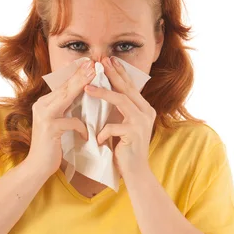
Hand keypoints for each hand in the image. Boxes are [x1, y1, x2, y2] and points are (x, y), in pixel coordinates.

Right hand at [26, 59, 95, 177]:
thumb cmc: (52, 146)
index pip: (63, 85)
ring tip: (94, 77)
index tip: (89, 64)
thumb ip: (66, 110)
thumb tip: (83, 95)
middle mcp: (41, 106)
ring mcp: (44, 116)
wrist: (38, 167)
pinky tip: (86, 136)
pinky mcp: (49, 128)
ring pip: (65, 97)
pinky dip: (81, 128)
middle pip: (64, 87)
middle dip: (80, 75)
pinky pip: (71, 122)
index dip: (76, 74)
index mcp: (44, 103)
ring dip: (81, 86)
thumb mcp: (59, 123)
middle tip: (93, 63)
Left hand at [84, 56, 155, 177]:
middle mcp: (146, 112)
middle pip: (127, 88)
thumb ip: (119, 111)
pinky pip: (113, 126)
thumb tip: (104, 93)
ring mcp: (142, 122)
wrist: (135, 173)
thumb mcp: (123, 126)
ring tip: (87, 87)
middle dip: (112, 73)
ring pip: (121, 101)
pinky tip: (99, 140)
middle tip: (100, 61)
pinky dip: (103, 132)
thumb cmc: (125, 149)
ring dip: (102, 93)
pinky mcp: (134, 134)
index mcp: (145, 109)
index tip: (108, 60)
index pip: (131, 86)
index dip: (119, 72)